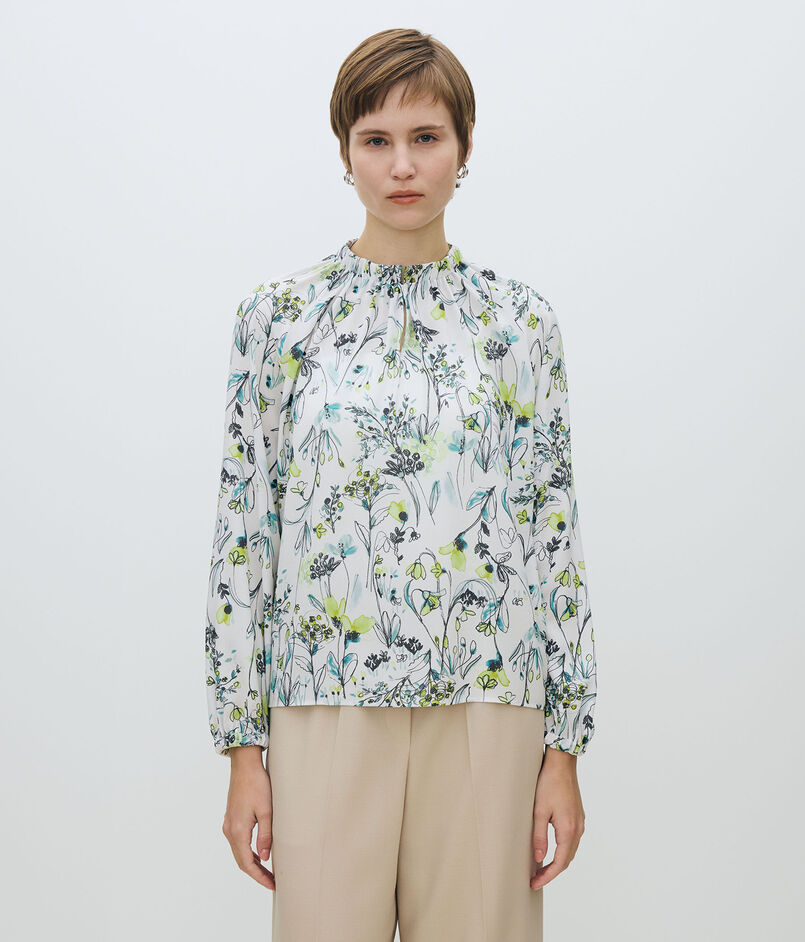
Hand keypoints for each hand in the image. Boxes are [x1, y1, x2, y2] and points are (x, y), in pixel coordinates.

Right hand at [221, 746, 274, 889]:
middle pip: (241, 860)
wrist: (244, 765)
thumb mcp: (267, 811)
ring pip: (239, 852)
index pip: (247, 863)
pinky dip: (248, 852)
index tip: (272, 885)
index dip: (259, 877)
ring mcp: (228, 824)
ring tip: (268, 871)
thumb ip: (265, 836)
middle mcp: (229, 830)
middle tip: (272, 882)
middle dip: (256, 873)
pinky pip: (238, 842)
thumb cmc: (257, 785)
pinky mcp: (231, 818)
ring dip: (252, 863)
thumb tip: (265, 858)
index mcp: (238, 831)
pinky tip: (259, 853)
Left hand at [530, 747, 585, 889]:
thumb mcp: (538, 811)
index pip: (560, 863)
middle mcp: (578, 828)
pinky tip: (551, 849)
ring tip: (541, 868)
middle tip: (535, 879)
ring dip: (557, 861)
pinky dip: (562, 850)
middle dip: (552, 871)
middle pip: (567, 859)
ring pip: (570, 850)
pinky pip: (572, 840)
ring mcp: (580, 822)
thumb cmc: (548, 783)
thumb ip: (539, 836)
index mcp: (569, 830)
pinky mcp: (577, 816)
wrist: (561, 763)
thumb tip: (538, 859)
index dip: (547, 876)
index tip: (535, 884)